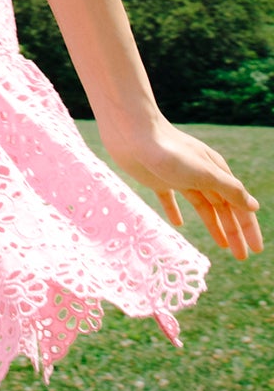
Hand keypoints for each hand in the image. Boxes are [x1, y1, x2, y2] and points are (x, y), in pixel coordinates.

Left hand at [97, 113, 262, 260]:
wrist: (132, 133)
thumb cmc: (170, 152)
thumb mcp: (204, 174)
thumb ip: (229, 190)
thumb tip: (253, 206)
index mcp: (216, 172)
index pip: (239, 204)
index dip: (249, 227)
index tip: (256, 250)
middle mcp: (201, 175)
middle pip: (223, 208)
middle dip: (234, 231)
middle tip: (241, 257)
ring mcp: (179, 177)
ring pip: (203, 206)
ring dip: (214, 225)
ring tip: (223, 246)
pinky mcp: (158, 179)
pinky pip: (170, 199)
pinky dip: (175, 211)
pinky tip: (177, 224)